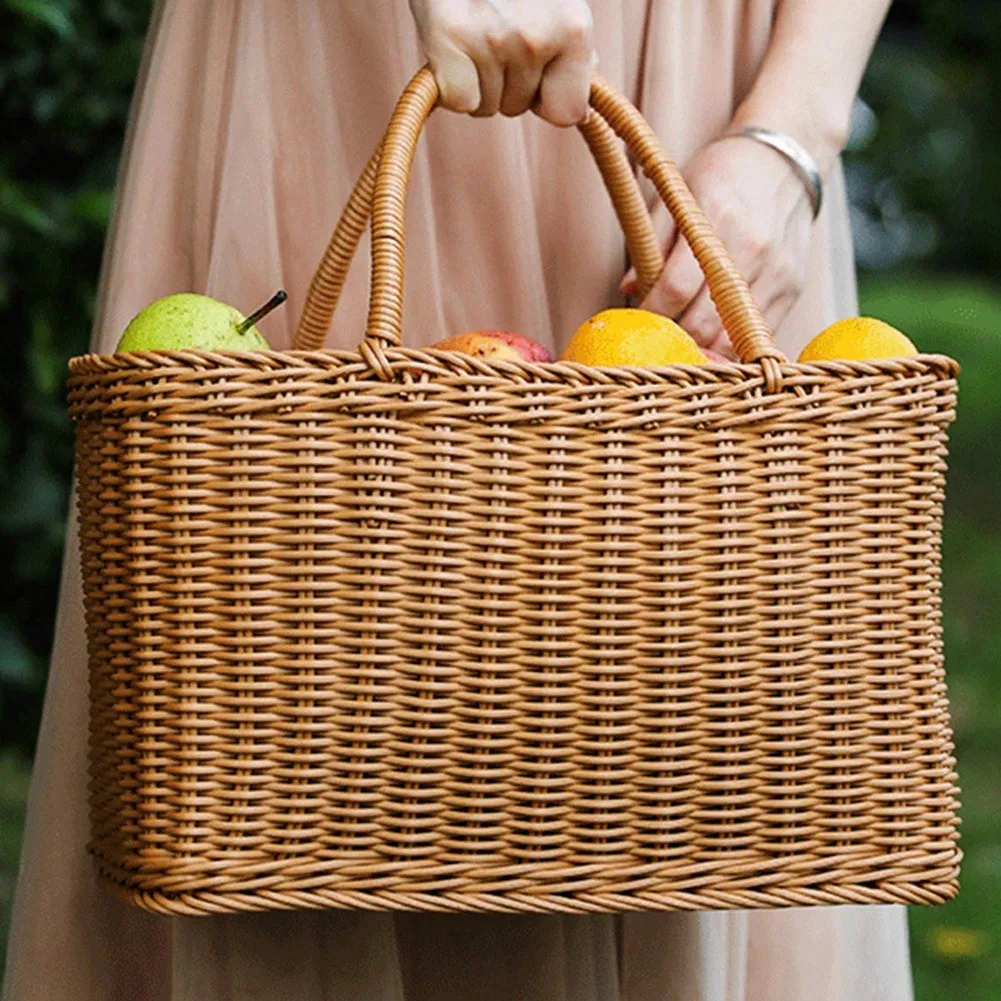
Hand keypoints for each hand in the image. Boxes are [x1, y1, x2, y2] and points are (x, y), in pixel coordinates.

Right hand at [409, 0, 594, 124]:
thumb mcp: (555, 0)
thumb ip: (569, 43)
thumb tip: (583, 96)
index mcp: (573, 28)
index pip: (567, 113)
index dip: (547, 96)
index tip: (535, 72)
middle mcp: (535, 37)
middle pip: (519, 108)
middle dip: (506, 82)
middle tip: (493, 31)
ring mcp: (490, 39)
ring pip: (485, 105)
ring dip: (477, 79)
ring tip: (474, 31)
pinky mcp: (448, 37)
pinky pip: (459, 100)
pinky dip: (451, 84)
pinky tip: (452, 47)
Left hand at [621, 136, 815, 358]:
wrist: (785, 160)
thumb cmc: (723, 175)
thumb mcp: (680, 193)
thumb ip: (653, 241)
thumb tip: (630, 288)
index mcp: (716, 221)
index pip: (676, 288)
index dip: (652, 312)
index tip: (641, 319)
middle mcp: (751, 250)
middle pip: (704, 321)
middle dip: (675, 336)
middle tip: (660, 335)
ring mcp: (776, 272)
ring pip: (732, 336)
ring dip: (704, 347)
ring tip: (685, 340)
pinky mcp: (792, 287)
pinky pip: (758, 334)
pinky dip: (733, 343)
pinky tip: (715, 338)